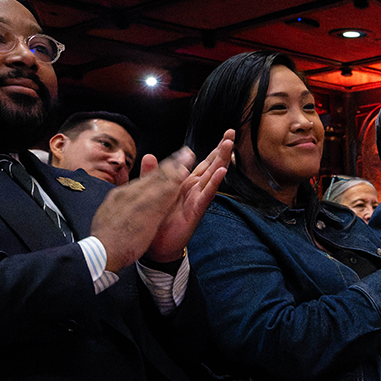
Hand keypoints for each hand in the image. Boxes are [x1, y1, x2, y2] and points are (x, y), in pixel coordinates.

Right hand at [91, 145, 207, 273]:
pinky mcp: (146, 212)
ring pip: (159, 181)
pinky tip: (184, 177)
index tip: (172, 162)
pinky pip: (163, 194)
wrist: (100, 253)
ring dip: (175, 169)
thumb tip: (121, 193)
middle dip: (171, 163)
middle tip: (185, 153)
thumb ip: (118, 202)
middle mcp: (129, 194)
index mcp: (120, 195)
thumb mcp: (108, 214)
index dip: (159, 169)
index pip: (143, 180)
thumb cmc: (105, 239)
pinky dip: (174, 183)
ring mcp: (137, 202)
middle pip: (153, 176)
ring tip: (188, 159)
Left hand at [142, 132, 234, 264]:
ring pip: (212, 176)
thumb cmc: (158, 222)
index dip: (214, 149)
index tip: (225, 135)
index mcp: (185, 184)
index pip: (202, 162)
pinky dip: (214, 183)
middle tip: (231, 133)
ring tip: (229, 146)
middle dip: (222, 150)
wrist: (157, 248)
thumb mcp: (152, 193)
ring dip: (221, 161)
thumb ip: (152, 174)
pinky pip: (206, 195)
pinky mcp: (196, 210)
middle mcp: (194, 189)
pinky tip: (222, 172)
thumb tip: (149, 155)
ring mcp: (197, 199)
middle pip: (211, 165)